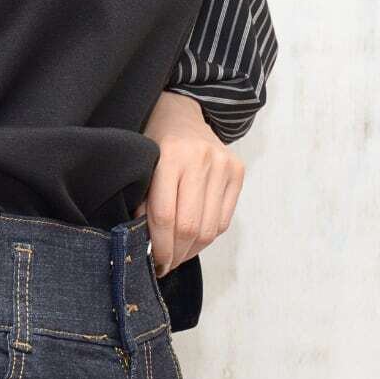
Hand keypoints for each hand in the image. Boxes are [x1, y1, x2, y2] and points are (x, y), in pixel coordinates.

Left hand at [138, 91, 244, 276]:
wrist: (182, 113)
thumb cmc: (153, 144)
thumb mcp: (141, 168)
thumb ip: (142, 202)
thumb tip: (146, 246)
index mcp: (170, 157)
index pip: (165, 217)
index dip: (160, 247)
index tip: (154, 264)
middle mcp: (201, 160)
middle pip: (190, 226)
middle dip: (176, 254)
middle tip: (165, 265)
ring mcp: (223, 165)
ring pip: (209, 228)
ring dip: (192, 251)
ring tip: (178, 256)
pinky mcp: (237, 172)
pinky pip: (223, 220)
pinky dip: (207, 237)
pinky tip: (193, 242)